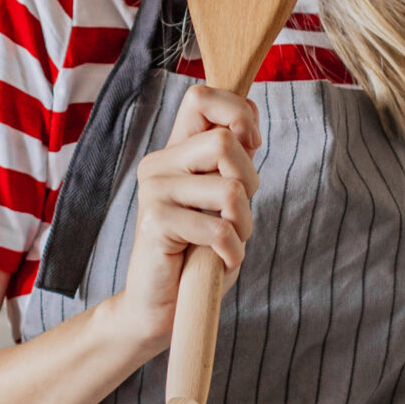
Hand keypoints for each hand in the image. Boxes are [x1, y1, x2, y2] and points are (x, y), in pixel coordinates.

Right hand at [107, 85, 261, 357]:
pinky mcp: (155, 221)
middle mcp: (159, 163)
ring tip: (225, 243)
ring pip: (230, 188)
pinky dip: (232, 251)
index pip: (201, 97)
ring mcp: (153, 190)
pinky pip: (218, 227)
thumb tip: (248, 121)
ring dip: (243, 224)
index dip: (238, 113)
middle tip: (236, 214)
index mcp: (174, 152)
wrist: (161, 306)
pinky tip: (220, 260)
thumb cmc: (199, 253)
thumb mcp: (223, 200)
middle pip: (224, 141)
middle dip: (250, 181)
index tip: (250, 145)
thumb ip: (232, 161)